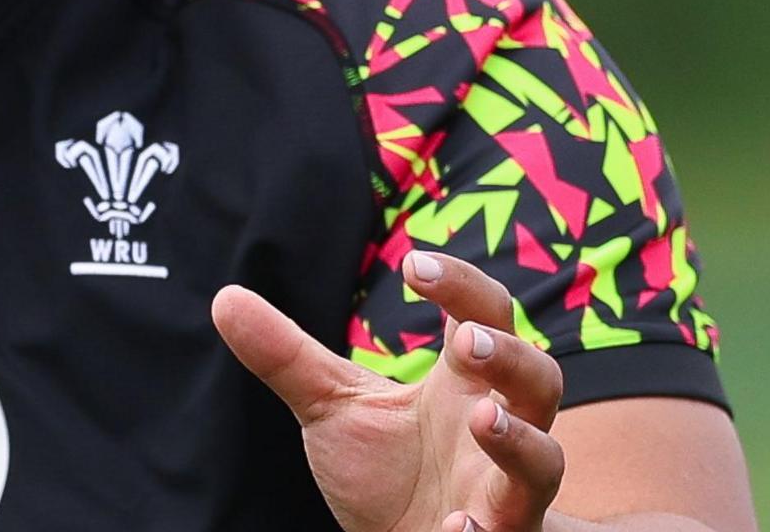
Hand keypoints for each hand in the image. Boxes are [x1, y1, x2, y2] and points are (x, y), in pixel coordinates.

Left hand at [213, 253, 564, 531]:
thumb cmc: (390, 474)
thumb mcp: (334, 409)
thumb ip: (286, 357)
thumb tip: (224, 298)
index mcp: (463, 384)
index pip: (485, 317)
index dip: (462, 286)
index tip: (413, 264)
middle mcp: (499, 429)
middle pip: (538, 381)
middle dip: (512, 356)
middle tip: (469, 339)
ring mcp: (504, 491)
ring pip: (545, 462)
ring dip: (520, 441)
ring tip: (483, 420)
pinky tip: (455, 528)